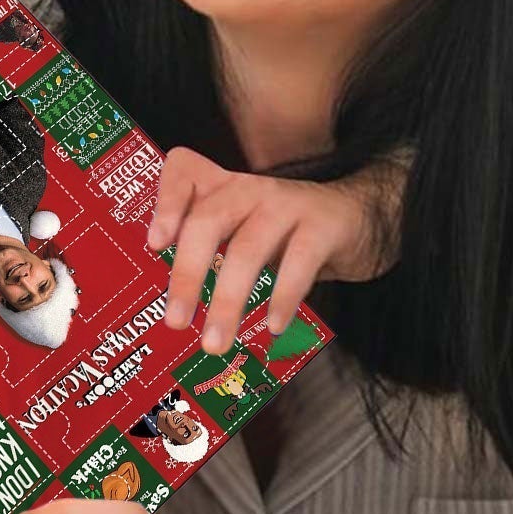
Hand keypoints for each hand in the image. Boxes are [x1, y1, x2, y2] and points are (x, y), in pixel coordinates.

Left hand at [145, 146, 409, 355]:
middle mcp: (250, 189)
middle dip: (187, 273)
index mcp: (224, 188)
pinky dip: (283, 298)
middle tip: (176, 322)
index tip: (154, 245)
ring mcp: (287, 204)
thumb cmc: (287, 235)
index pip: (184, 170)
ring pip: (249, 248)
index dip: (165, 202)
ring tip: (217, 342)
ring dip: (229, 300)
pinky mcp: (323, 225)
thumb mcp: (244, 233)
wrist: (358, 217)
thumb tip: (176, 313)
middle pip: (208, 219)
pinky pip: (299, 261)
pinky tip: (273, 327)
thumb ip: (212, 255)